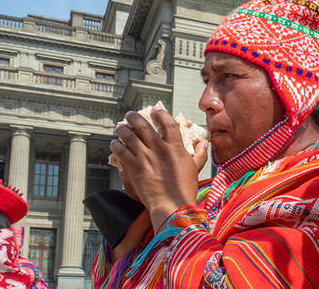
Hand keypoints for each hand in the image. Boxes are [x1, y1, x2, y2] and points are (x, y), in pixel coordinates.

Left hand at [109, 106, 208, 232]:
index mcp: (175, 148)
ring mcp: (145, 158)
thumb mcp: (195, 169)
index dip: (161, 114)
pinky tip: (114, 144)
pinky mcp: (135, 169)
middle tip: (129, 114)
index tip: (155, 110)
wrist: (173, 207)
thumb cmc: (185, 189)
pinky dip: (116, 146)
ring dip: (122, 129)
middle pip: (143, 126)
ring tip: (119, 127)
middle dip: (134, 117)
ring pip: (129, 137)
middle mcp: (159, 149)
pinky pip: (122, 153)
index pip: (168, 123)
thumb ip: (200, 154)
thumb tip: (204, 143)